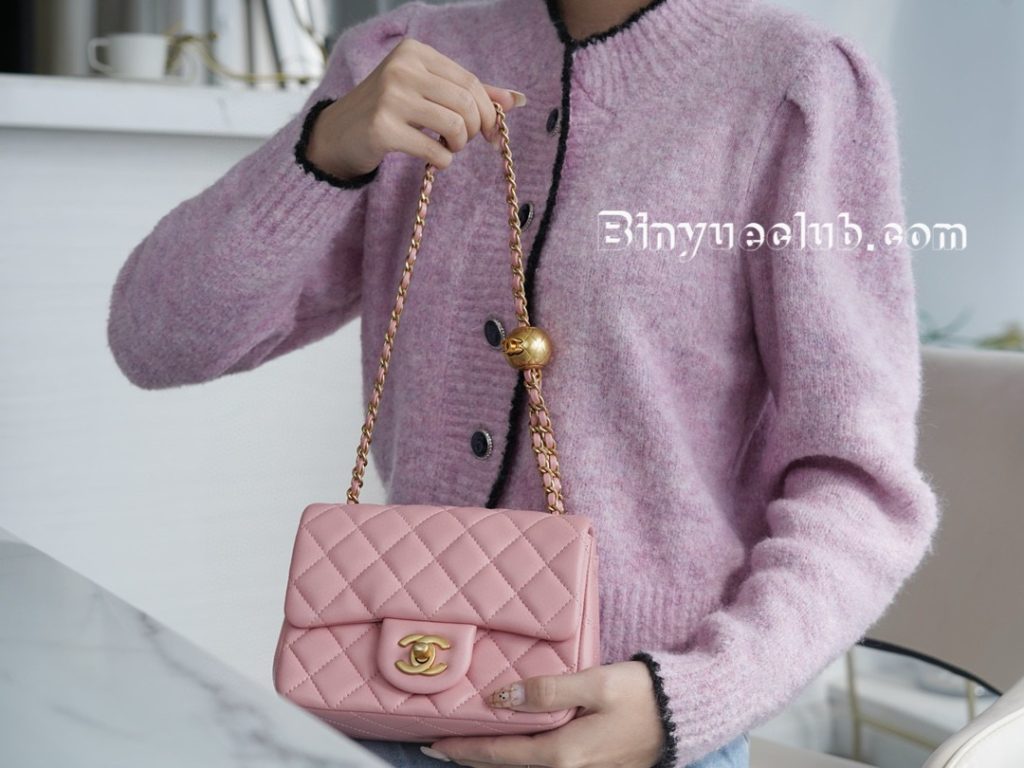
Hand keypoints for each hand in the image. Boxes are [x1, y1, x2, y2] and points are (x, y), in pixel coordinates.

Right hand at [307, 37, 525, 179]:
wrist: (338, 135)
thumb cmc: (388, 111)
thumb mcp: (427, 91)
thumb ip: (470, 93)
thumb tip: (518, 100)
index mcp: (415, 52)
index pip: (470, 82)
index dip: (489, 111)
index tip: (490, 132)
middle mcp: (402, 69)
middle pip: (466, 103)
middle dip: (474, 129)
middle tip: (463, 141)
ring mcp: (390, 98)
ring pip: (454, 125)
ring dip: (458, 145)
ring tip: (447, 148)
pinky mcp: (382, 128)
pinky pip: (434, 150)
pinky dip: (443, 161)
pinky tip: (433, 159)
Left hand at [421, 661, 665, 767]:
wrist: (684, 714)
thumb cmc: (642, 694)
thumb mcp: (595, 683)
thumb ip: (548, 690)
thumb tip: (502, 696)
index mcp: (563, 752)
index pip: (499, 752)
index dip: (464, 748)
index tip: (435, 742)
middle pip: (506, 767)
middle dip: (470, 757)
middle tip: (437, 747)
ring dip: (492, 759)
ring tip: (464, 747)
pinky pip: (542, 767)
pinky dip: (517, 759)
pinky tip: (509, 748)